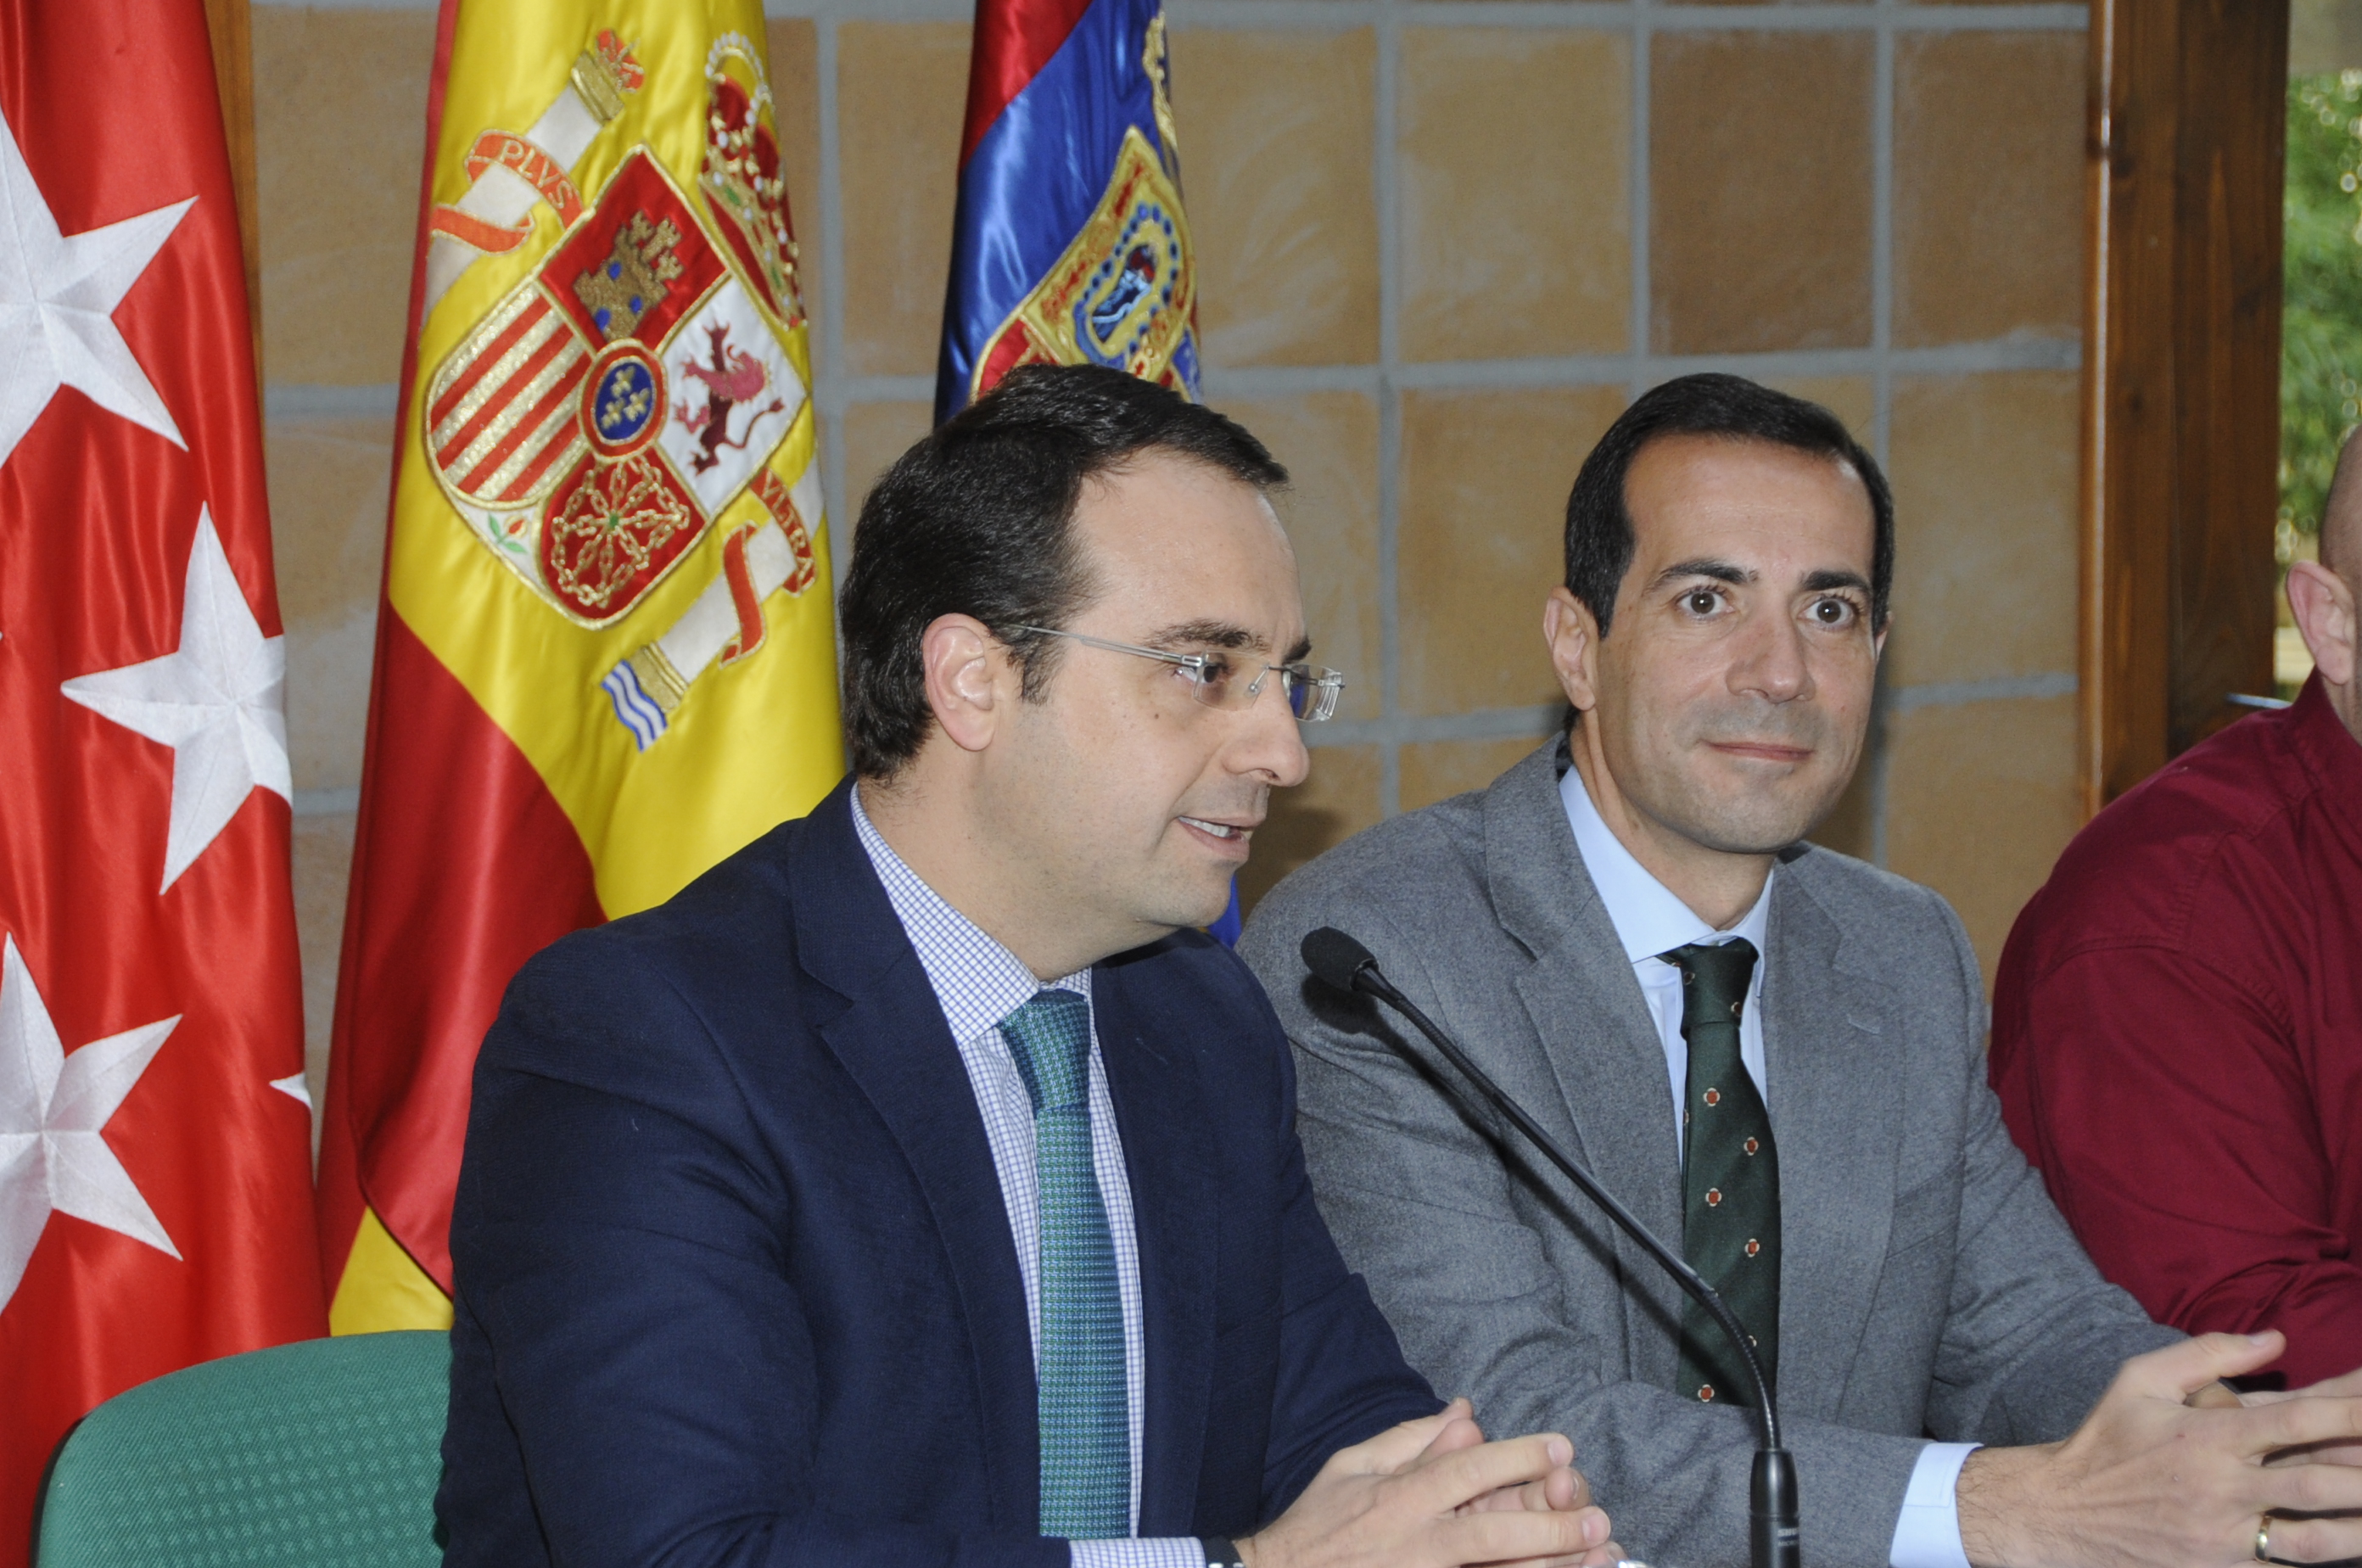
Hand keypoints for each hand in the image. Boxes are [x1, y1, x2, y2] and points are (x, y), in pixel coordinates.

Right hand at [1235, 1397, 1621, 1567]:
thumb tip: (1467, 1412)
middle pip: (1491, 1533)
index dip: (1517, 1456)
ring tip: (1595, 1558)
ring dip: (1546, 1567)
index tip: (1560, 1447)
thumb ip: (1412, 1438)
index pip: (1466, 1469)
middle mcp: (1414, 1542)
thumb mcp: (1353, 1465)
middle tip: (1597, 1517)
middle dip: (1548, 1524)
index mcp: (1398, 1497)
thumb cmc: (1317, 1524)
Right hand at [1956, 1332, 2361, 1566]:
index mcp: (2208, 1436)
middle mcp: (2222, 1487)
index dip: (2352, 1412)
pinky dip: (2322, 1561)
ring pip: (2313, 1538)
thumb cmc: (2107, 1440)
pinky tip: (2347, 1547)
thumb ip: (2208, 1353)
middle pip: (2318, 1481)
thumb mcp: (2141, 1379)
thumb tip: (2275, 1339)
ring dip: (2358, 1527)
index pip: (2296, 1420)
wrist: (2061, 1512)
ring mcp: (2225, 1536)